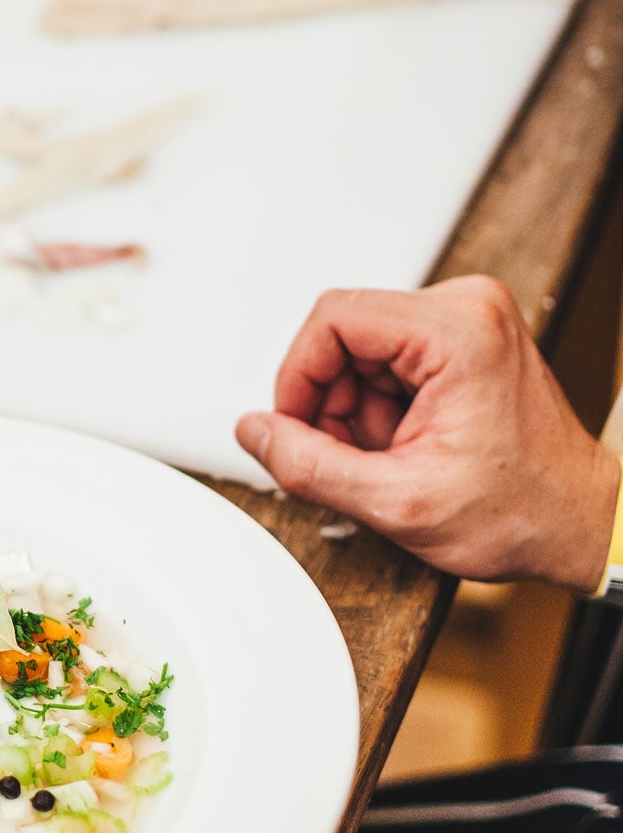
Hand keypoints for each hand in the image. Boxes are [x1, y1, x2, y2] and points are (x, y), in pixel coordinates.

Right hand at [235, 277, 617, 590]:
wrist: (577, 522)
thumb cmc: (521, 511)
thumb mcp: (398, 502)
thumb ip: (310, 465)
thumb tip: (255, 432)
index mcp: (458, 331)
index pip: (334, 319)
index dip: (297, 377)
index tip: (292, 427)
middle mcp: (467, 309)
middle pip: (346, 335)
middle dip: (331, 404)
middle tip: (349, 460)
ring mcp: (468, 322)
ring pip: (362, 352)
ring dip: (356, 412)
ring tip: (388, 461)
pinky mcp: (465, 341)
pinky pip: (388, 361)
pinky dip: (379, 409)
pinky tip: (403, 447)